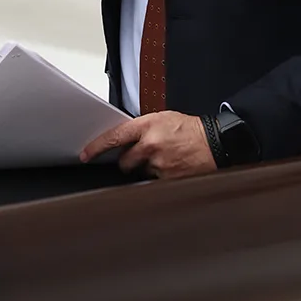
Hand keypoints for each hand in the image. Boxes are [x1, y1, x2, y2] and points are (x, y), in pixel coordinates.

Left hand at [80, 111, 215, 178]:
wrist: (214, 143)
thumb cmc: (189, 129)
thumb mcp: (163, 119)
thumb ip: (143, 128)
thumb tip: (126, 139)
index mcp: (147, 126)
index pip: (114, 137)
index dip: (96, 147)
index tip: (85, 155)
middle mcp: (150, 145)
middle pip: (124, 162)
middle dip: (128, 162)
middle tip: (142, 156)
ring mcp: (159, 164)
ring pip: (140, 172)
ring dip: (146, 169)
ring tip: (163, 158)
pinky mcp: (168, 179)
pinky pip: (154, 181)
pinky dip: (159, 176)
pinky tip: (171, 167)